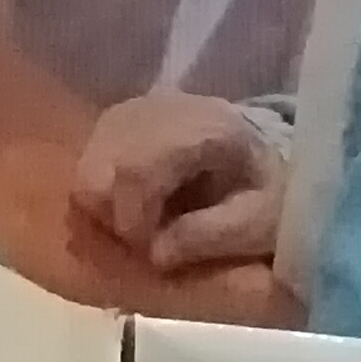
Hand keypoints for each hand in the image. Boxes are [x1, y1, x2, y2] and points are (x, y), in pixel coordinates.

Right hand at [72, 93, 286, 279]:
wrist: (269, 163)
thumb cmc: (270, 197)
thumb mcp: (256, 226)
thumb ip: (206, 238)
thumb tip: (154, 255)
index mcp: (209, 127)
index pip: (138, 168)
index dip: (133, 218)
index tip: (150, 251)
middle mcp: (166, 106)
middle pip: (105, 165)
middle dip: (117, 216)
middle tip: (147, 239)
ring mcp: (139, 106)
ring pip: (90, 162)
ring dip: (107, 205)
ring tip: (143, 220)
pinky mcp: (123, 114)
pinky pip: (90, 155)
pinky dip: (104, 189)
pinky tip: (137, 199)